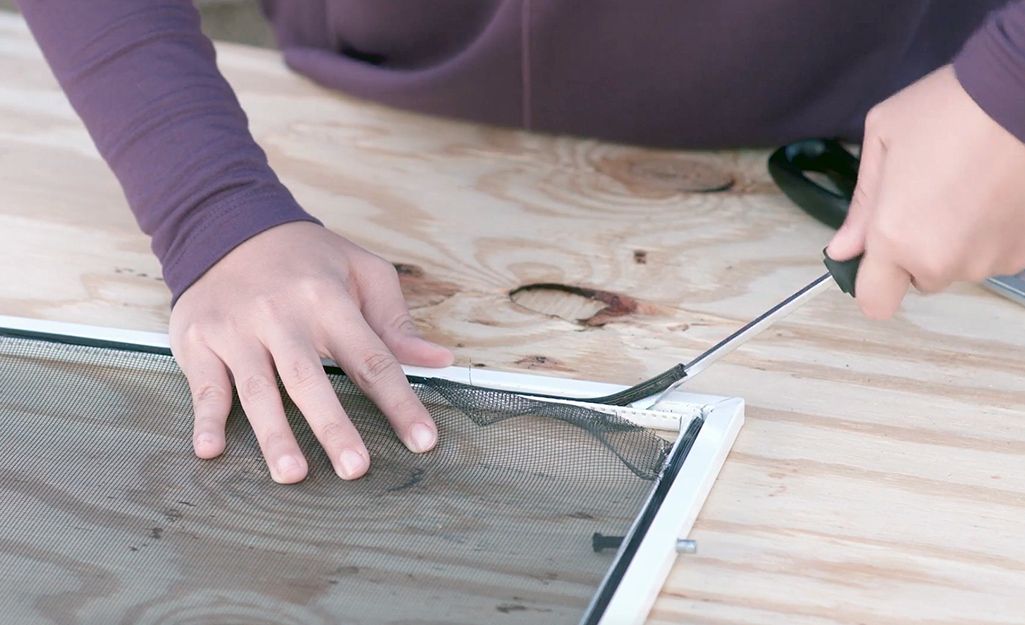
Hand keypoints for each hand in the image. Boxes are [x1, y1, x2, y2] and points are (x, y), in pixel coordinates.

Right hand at [169, 221, 453, 483]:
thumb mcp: (361, 272)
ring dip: (274, 433)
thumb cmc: (306, 259)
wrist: (226, 225)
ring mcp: (237, 330)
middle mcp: (281, 316)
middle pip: (310, 379)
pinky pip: (205, 384)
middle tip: (355, 469)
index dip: (399, 402)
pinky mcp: (199, 340)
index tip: (422, 440)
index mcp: (328, 300)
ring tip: (292, 474)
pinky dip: (206, 417)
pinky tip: (211, 449)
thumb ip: (397, 322)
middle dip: (333, 426)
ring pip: (258, 388)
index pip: (371, 359)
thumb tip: (438, 360)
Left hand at [826, 64, 1024, 318]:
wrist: (1024, 89)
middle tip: (927, 198)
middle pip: (919, 279)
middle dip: (915, 251)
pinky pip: (996, 253)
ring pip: (960, 266)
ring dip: (957, 241)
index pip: (875, 303)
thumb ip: (862, 206)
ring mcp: (991, 260)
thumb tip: (843, 249)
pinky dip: (992, 233)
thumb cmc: (947, 107)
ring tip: (967, 187)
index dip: (872, 282)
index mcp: (896, 240)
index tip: (877, 251)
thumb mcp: (883, 141)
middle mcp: (943, 262)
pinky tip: (996, 192)